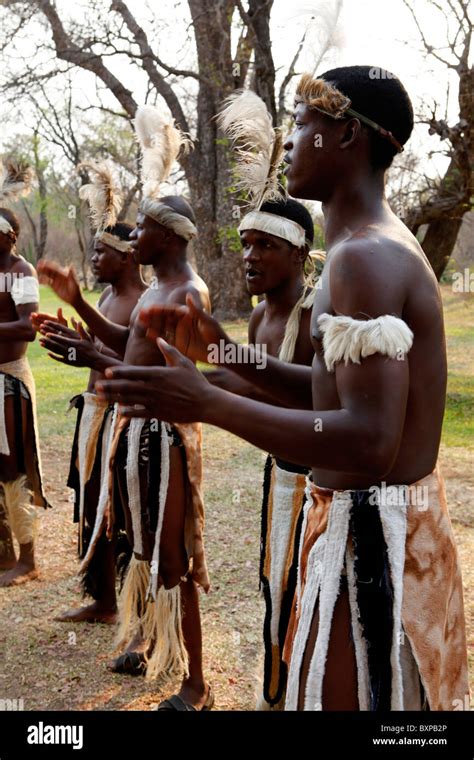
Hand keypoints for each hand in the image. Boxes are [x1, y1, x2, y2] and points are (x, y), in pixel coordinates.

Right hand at [31, 307, 66, 331]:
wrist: (67, 342)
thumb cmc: (67, 331)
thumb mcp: (64, 323)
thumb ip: (61, 317)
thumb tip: (59, 308)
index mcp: (56, 319)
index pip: (47, 316)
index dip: (40, 314)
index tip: (34, 313)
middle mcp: (53, 323)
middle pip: (43, 319)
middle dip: (37, 317)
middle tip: (30, 316)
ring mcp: (51, 328)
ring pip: (42, 324)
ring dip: (36, 321)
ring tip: (30, 319)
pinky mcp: (49, 334)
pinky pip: (43, 330)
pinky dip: (38, 328)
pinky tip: (33, 326)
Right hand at [38, 260, 81, 307]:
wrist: (75, 299)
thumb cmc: (76, 290)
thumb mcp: (74, 282)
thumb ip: (72, 274)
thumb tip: (70, 266)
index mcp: (63, 273)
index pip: (55, 267)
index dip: (49, 264)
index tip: (43, 262)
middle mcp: (59, 276)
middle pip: (50, 270)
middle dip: (44, 268)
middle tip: (38, 266)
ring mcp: (56, 281)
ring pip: (48, 275)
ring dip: (42, 273)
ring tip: (37, 272)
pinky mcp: (53, 286)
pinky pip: (47, 282)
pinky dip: (43, 281)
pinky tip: (39, 281)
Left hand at [39, 322, 99, 368]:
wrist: (93, 361)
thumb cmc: (90, 348)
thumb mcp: (87, 338)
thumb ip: (82, 330)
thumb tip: (79, 321)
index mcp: (74, 344)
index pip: (62, 339)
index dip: (54, 336)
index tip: (47, 333)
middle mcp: (70, 350)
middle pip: (57, 345)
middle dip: (48, 340)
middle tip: (40, 336)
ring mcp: (68, 356)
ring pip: (56, 351)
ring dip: (48, 347)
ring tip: (41, 343)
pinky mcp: (68, 361)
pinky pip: (59, 358)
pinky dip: (53, 356)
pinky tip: (48, 353)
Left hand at [95, 338, 214, 422]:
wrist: (206, 403)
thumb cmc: (196, 381)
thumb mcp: (183, 362)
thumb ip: (169, 350)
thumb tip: (158, 338)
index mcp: (158, 374)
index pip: (134, 372)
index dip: (119, 372)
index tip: (106, 371)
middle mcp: (154, 388)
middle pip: (127, 387)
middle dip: (111, 386)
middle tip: (97, 386)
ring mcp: (155, 402)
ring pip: (130, 400)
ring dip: (115, 398)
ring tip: (103, 397)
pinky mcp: (159, 413)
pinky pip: (140, 413)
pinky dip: (129, 412)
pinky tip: (120, 412)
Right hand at [139, 293, 229, 364]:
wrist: (221, 352)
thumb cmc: (217, 335)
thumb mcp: (207, 322)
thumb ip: (196, 310)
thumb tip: (187, 295)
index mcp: (188, 315)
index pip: (171, 310)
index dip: (159, 309)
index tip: (148, 308)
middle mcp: (182, 323)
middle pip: (164, 318)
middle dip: (152, 316)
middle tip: (140, 316)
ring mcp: (180, 333)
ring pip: (163, 328)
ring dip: (152, 325)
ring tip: (140, 324)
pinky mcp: (180, 344)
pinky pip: (166, 339)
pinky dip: (157, 337)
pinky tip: (148, 335)